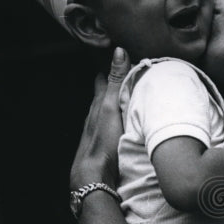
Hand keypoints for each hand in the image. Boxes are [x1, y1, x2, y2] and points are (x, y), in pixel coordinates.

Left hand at [69, 48, 130, 189]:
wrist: (94, 174)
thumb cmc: (103, 140)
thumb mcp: (112, 106)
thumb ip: (117, 81)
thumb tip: (118, 50)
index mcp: (98, 103)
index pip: (103, 78)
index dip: (109, 67)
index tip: (119, 56)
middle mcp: (95, 115)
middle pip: (104, 94)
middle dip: (113, 83)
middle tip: (127, 73)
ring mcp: (98, 130)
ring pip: (107, 110)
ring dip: (116, 102)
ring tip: (129, 95)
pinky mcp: (104, 143)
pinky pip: (111, 124)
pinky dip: (118, 118)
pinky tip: (124, 122)